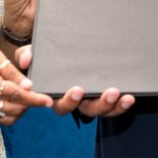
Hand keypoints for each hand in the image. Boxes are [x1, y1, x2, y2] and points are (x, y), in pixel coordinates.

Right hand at [0, 43, 54, 124]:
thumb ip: (10, 70)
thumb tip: (28, 84)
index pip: (14, 94)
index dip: (33, 99)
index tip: (48, 101)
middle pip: (12, 109)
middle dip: (29, 105)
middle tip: (39, 96)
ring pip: (6, 118)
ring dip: (21, 111)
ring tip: (28, 99)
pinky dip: (11, 114)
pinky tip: (16, 103)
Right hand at [13, 45, 135, 118]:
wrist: (65, 46)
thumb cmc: (47, 54)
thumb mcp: (36, 52)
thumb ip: (28, 54)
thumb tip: (26, 59)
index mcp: (56, 93)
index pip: (60, 104)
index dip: (68, 101)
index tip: (77, 90)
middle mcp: (75, 100)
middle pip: (85, 111)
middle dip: (98, 104)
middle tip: (109, 93)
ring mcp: (90, 98)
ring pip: (101, 110)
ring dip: (112, 105)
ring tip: (122, 94)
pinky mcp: (104, 96)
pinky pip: (114, 106)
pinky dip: (122, 104)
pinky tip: (130, 97)